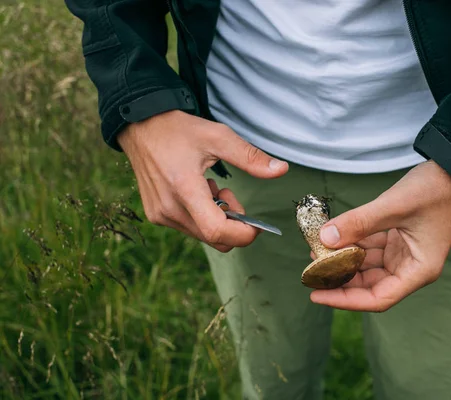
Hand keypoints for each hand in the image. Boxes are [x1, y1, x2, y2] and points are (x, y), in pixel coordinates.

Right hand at [118, 110, 287, 251]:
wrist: (140, 127)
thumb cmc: (179, 130)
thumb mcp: (218, 136)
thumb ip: (250, 157)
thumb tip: (282, 170)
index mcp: (184, 188)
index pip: (217, 230)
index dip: (243, 234)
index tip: (256, 224)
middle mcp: (169, 209)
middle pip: (214, 238)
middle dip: (232, 222)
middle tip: (228, 192)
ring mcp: (160, 215)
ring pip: (203, 235)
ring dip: (217, 217)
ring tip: (209, 186)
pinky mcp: (156, 216)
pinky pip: (189, 228)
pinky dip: (202, 216)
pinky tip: (195, 190)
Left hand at [309, 161, 450, 311]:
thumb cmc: (436, 190)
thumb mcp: (394, 205)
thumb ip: (359, 223)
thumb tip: (325, 238)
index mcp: (418, 270)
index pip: (378, 298)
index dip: (345, 300)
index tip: (317, 295)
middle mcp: (411, 267)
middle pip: (369, 285)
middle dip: (340, 279)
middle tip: (309, 272)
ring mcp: (404, 254)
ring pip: (367, 267)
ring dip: (343, 260)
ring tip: (315, 252)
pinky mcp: (397, 240)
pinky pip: (370, 249)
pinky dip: (352, 244)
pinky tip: (332, 238)